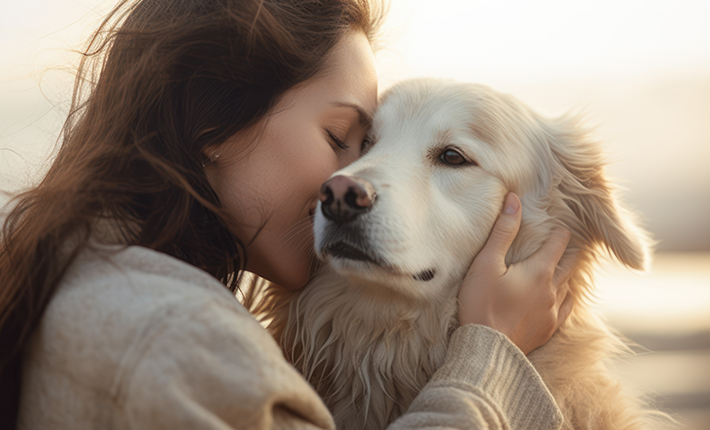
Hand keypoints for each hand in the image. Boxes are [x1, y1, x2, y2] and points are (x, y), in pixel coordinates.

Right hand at [457, 192, 576, 354]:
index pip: (559, 242)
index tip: (559, 223)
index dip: (560, 230)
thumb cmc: (481, 303)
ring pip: (569, 286)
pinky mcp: (547, 330)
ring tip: (564, 266)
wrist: (485, 349)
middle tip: (566, 241)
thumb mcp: (486, 263)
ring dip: (567, 273)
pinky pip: (566, 309)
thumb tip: (514, 200)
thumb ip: (503, 231)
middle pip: (570, 264)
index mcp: (540, 271)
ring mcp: (552, 312)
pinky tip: (561, 298)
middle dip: (568, 250)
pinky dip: (566, 298)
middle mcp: (553, 290)